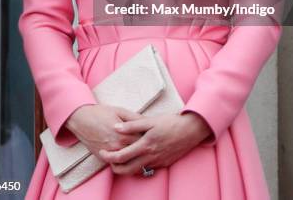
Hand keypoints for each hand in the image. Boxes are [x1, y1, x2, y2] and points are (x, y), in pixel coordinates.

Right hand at [65, 104, 143, 160]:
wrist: (80, 119)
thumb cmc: (100, 112)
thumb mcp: (119, 110)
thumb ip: (134, 117)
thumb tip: (147, 121)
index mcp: (123, 133)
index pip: (142, 139)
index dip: (149, 137)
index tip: (153, 134)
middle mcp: (117, 146)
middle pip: (137, 151)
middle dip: (144, 147)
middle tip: (149, 142)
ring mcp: (110, 154)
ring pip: (128, 161)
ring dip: (134, 156)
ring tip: (140, 150)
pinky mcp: (103, 158)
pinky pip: (117, 165)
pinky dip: (124, 162)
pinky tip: (128, 156)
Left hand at [98, 111, 213, 174]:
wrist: (190, 130)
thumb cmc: (170, 122)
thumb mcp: (150, 120)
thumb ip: (131, 125)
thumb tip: (115, 127)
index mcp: (145, 145)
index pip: (122, 156)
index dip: (109, 156)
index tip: (101, 152)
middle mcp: (150, 156)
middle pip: (127, 170)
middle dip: (114, 168)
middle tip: (107, 160)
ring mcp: (157, 162)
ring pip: (137, 171)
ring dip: (125, 168)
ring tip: (119, 161)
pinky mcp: (164, 164)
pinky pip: (147, 169)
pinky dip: (138, 167)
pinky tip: (136, 160)